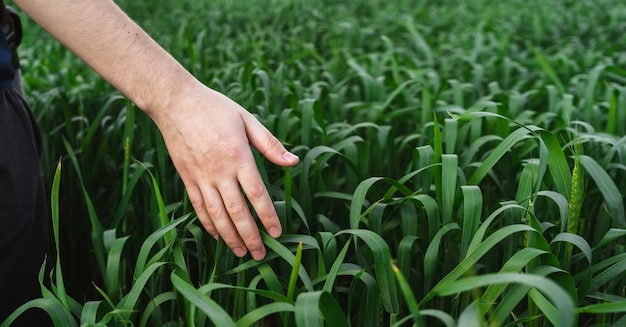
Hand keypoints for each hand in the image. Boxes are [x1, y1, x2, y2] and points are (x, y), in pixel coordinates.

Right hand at [151, 82, 298, 259]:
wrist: (175, 102)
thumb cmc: (215, 108)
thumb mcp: (247, 120)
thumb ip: (270, 144)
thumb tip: (293, 161)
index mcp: (238, 156)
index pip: (256, 193)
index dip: (267, 215)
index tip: (276, 232)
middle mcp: (219, 170)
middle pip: (237, 211)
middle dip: (250, 235)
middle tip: (260, 254)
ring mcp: (200, 176)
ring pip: (216, 214)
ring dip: (230, 236)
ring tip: (241, 252)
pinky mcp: (187, 178)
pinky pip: (198, 206)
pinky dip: (208, 224)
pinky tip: (217, 236)